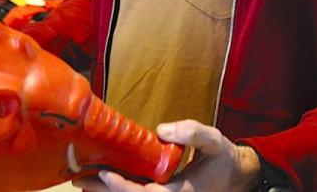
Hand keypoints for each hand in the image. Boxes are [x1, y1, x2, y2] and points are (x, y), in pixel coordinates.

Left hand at [72, 119, 261, 191]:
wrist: (236, 175)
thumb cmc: (222, 157)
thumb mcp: (213, 140)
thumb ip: (192, 133)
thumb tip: (163, 131)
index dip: (124, 188)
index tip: (105, 175)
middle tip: (79, 178)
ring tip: (81, 181)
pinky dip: (116, 191)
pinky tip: (98, 184)